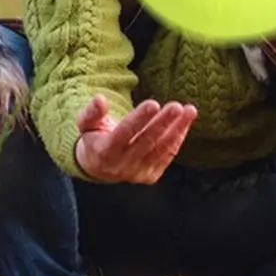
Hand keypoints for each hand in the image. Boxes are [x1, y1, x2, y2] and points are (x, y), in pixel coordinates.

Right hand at [74, 95, 197, 183]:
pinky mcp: (150, 176)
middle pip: (147, 141)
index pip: (124, 133)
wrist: (99, 168)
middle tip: (176, 106)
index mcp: (105, 152)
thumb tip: (100, 99)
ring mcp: (138, 173)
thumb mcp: (86, 125)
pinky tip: (185, 121)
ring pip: (161, 149)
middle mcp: (122, 166)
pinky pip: (167, 155)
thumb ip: (92, 112)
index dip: (139, 119)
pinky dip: (178, 138)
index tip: (153, 104)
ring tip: (189, 110)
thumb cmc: (94, 139)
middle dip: (163, 123)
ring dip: (177, 129)